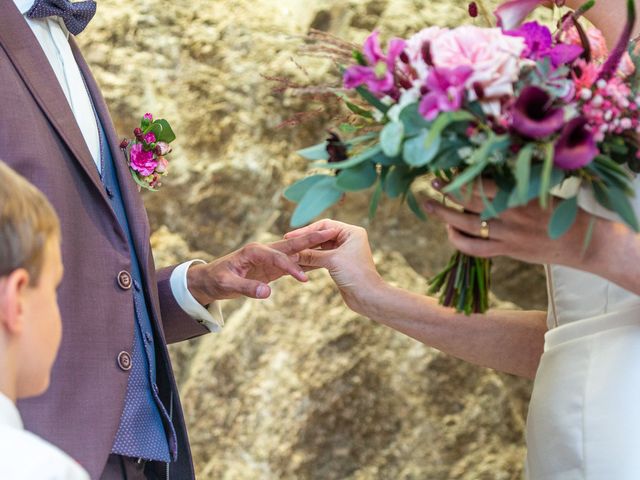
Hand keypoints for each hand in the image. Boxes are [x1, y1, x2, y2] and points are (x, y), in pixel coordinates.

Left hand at [187, 229, 338, 302]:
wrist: (210, 280)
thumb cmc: (215, 280)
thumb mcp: (227, 284)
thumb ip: (247, 288)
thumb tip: (266, 292)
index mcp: (254, 251)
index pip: (277, 257)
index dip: (290, 267)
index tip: (304, 280)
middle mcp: (265, 250)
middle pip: (292, 244)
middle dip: (311, 238)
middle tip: (330, 230)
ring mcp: (270, 258)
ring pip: (296, 251)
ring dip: (314, 246)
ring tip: (334, 240)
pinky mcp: (273, 267)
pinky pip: (293, 262)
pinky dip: (308, 260)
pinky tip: (322, 258)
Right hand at [284, 219, 384, 313]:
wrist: (367, 297)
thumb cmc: (355, 275)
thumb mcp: (331, 261)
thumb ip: (311, 255)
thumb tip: (292, 253)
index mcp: (351, 232)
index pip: (325, 226)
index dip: (307, 230)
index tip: (290, 235)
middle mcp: (348, 239)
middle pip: (322, 235)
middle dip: (306, 240)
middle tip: (288, 241)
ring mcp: (344, 251)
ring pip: (321, 247)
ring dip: (307, 250)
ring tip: (291, 252)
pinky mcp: (340, 263)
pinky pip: (322, 258)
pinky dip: (311, 259)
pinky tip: (298, 262)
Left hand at [424, 179, 606, 267]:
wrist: (584, 242)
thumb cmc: (563, 211)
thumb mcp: (541, 190)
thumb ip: (514, 186)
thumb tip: (485, 174)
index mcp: (520, 193)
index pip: (484, 183)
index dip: (464, 176)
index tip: (450, 169)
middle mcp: (511, 213)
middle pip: (471, 201)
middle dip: (448, 190)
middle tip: (432, 182)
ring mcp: (508, 234)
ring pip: (468, 225)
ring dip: (445, 215)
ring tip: (430, 205)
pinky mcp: (508, 251)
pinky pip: (476, 248)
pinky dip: (459, 241)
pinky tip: (450, 231)